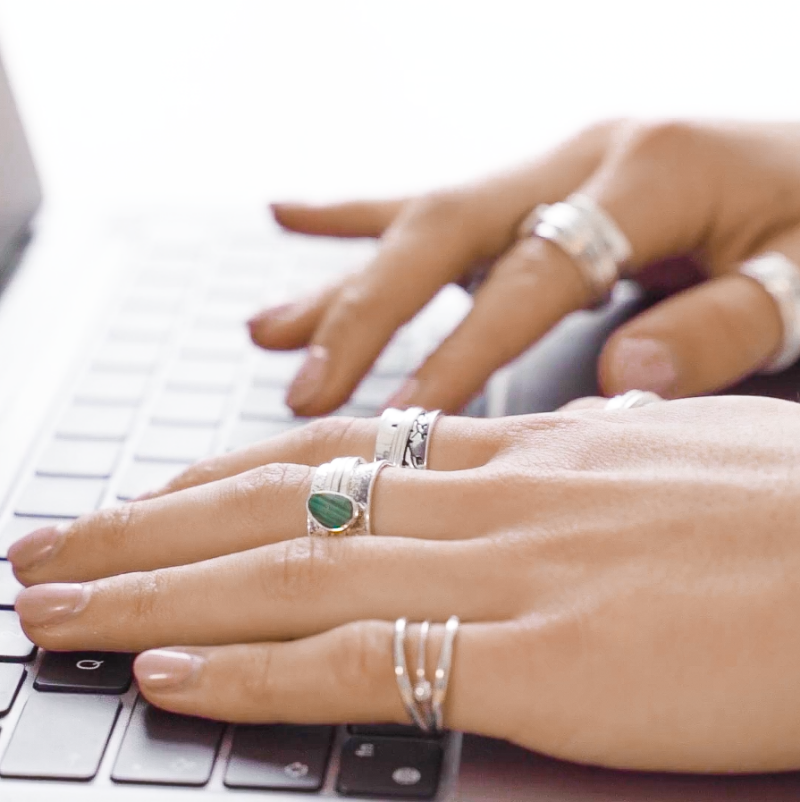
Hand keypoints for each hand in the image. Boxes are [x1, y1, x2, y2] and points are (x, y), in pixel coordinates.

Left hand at [11, 396, 799, 771]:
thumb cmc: (788, 515)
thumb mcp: (669, 460)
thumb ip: (586, 458)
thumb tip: (552, 447)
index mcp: (524, 457)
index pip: (336, 457)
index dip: (225, 476)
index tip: (152, 496)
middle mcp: (489, 501)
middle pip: (275, 508)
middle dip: (145, 529)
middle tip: (49, 543)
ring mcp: (502, 576)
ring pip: (285, 575)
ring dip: (158, 592)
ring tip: (58, 601)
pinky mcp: (534, 661)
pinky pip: (357, 659)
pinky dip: (252, 669)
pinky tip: (171, 672)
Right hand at [249, 120, 799, 414]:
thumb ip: (719, 326)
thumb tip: (617, 385)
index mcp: (647, 172)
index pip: (531, 278)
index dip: (463, 351)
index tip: (400, 420)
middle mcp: (580, 156)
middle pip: (443, 234)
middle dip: (367, 316)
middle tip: (305, 388)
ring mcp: (550, 162)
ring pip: (420, 221)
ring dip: (343, 280)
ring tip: (266, 330)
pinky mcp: (537, 179)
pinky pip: (436, 199)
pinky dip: (358, 215)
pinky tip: (293, 218)